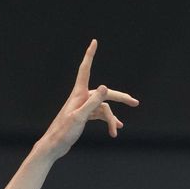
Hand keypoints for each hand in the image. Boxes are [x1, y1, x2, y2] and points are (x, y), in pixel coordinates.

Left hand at [37, 40, 137, 158]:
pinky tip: (114, 130)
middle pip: (104, 94)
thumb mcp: (80, 117)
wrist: (54, 146)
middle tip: (135, 103)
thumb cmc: (63, 132)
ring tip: (117, 131)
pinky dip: (107, 121)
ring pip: (103, 108)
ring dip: (111, 119)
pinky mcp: (84, 116)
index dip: (90, 55)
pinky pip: (99, 115)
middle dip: (120, 98)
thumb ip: (93, 102)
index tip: (94, 42)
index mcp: (78, 94)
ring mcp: (83, 107)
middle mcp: (81, 98)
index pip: (85, 69)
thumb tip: (105, 87)